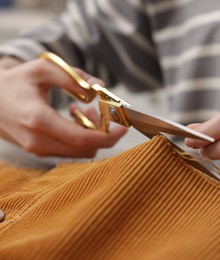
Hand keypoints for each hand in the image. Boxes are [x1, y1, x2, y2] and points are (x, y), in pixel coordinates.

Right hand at [0, 56, 126, 157]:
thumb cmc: (15, 82)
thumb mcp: (42, 69)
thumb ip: (73, 77)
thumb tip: (101, 87)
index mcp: (39, 120)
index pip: (83, 140)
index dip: (109, 135)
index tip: (124, 126)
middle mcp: (38, 141)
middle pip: (86, 149)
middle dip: (104, 133)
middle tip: (103, 111)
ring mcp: (38, 149)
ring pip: (80, 152)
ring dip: (92, 134)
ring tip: (85, 109)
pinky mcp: (39, 151)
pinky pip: (70, 151)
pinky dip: (81, 137)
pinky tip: (75, 116)